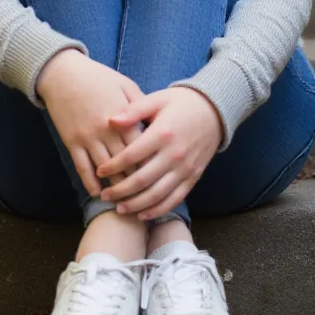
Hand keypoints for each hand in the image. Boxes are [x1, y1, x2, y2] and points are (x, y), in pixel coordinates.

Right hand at [36, 48, 144, 197]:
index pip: (141, 148)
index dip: (150, 164)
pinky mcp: (71, 141)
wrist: (62, 73)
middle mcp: (105, 131)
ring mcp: (87, 138)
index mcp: (122, 118)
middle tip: (146, 196)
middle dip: (135, 182)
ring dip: (115, 187)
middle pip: (125, 164)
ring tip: (125, 201)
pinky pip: (82, 167)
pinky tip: (98, 192)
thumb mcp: (125, 85)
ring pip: (105, 170)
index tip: (159, 176)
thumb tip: (156, 122)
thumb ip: (141, 106)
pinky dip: (90, 182)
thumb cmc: (97, 76)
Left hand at [96, 87, 223, 219]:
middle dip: (120, 190)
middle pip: (142, 180)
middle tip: (104, 195)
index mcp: (162, 134)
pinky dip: (158, 209)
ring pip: (157, 194)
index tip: (99, 171)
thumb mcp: (157, 99)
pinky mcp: (193, 177)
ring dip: (136, 204)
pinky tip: (143, 214)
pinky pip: (174, 199)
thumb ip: (134, 110)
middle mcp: (174, 154)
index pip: (132, 155)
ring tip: (119, 208)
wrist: (214, 110)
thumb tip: (111, 121)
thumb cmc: (181, 103)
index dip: (113, 165)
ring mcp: (185, 168)